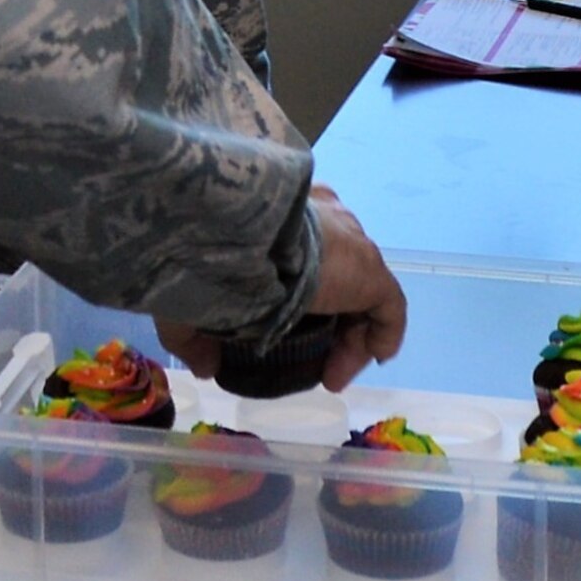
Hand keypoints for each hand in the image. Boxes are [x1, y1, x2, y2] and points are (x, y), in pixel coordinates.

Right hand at [153, 187, 405, 393]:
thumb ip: (195, 330)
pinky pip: (386, 307)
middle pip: (337, 272)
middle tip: (310, 355)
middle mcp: (323, 216)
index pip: (302, 247)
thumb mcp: (194, 287)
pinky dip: (380, 334)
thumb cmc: (211, 247)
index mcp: (282, 208)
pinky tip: (364, 361)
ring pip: (361, 292)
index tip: (283, 325)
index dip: (299, 291)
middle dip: (327, 316)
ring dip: (347, 334)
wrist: (243, 229)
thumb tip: (203, 367)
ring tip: (329, 373)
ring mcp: (351, 242)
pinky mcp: (371, 270)